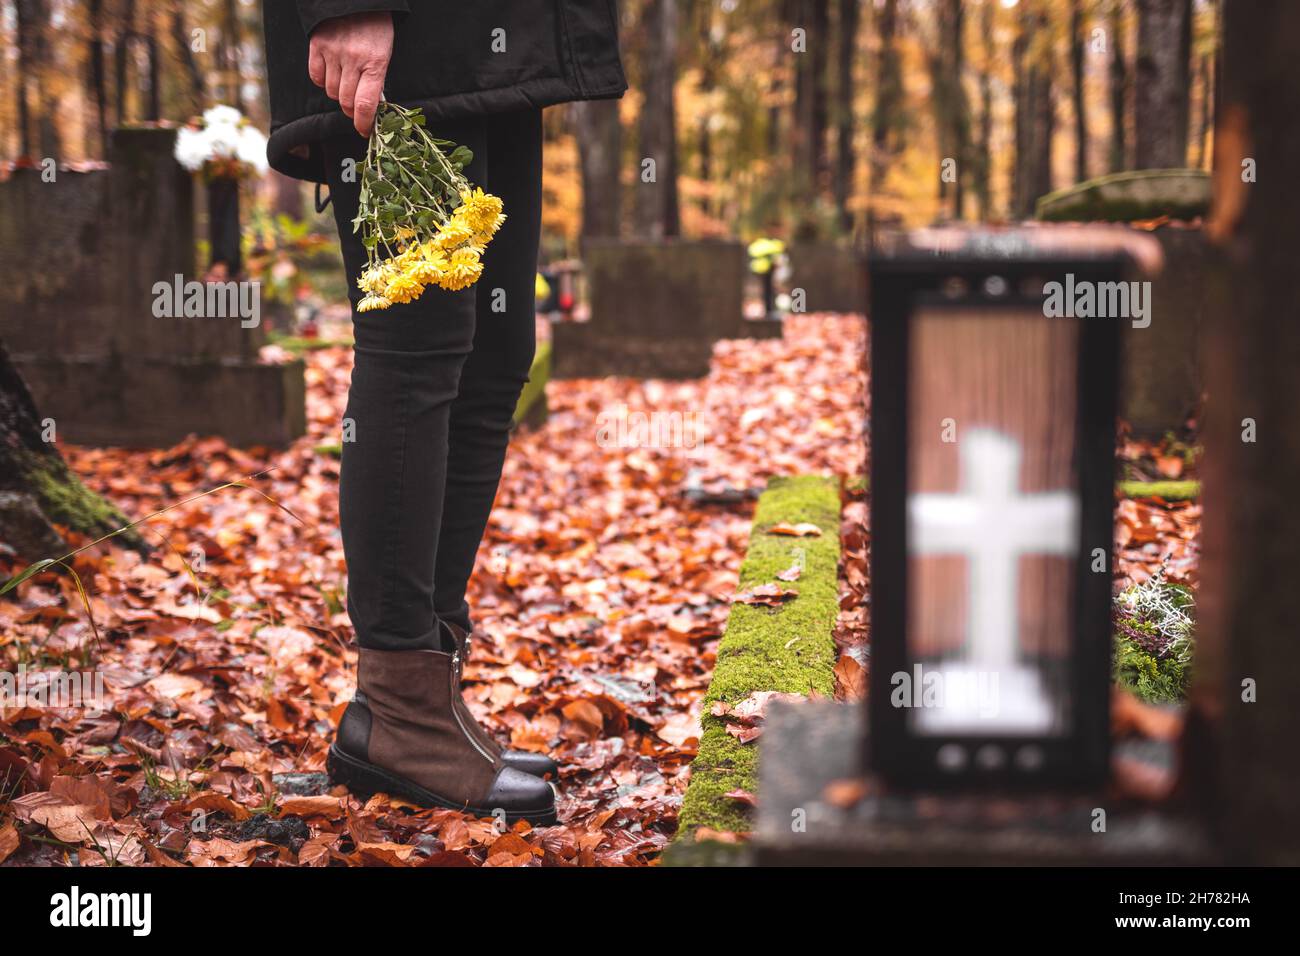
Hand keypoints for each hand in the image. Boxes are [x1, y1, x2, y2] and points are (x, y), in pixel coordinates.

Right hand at [308, 12, 393, 136]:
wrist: (358, 1)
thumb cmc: (376, 30)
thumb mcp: (384, 55)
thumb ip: (376, 81)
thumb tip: (369, 109)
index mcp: (375, 63)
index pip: (366, 104)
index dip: (364, 123)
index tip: (365, 131)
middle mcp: (353, 59)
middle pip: (345, 101)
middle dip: (351, 110)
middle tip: (355, 108)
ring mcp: (333, 52)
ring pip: (331, 91)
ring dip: (338, 94)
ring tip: (346, 82)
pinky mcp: (317, 45)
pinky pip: (316, 77)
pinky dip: (323, 81)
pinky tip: (332, 74)